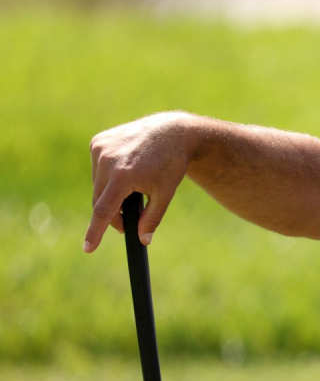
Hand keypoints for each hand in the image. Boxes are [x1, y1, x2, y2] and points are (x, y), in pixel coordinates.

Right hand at [85, 112, 195, 252]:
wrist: (172, 132)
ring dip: (109, 194)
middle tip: (127, 223)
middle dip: (112, 215)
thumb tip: (142, 240)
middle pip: (100, 200)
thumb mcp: (165, 194)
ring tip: (132, 190)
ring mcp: (100, 148)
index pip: (103, 210)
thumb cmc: (171, 164)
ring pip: (97, 185)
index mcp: (123, 175)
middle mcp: (107, 160)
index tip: (88, 248)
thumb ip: (152, 219)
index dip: (95, 231)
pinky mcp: (97, 141)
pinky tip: (125, 170)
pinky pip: (98, 169)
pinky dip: (108, 176)